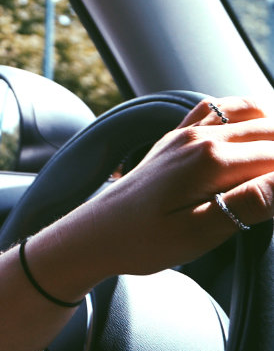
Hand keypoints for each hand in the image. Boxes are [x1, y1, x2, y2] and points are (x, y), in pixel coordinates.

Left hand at [33, 97, 273, 296]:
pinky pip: (218, 109)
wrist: (95, 234)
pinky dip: (247, 113)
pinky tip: (256, 131)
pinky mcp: (175, 136)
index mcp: (212, 160)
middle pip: (272, 129)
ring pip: (250, 110)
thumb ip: (250, 203)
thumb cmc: (144, 241)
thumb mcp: (200, 233)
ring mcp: (186, 131)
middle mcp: (201, 136)